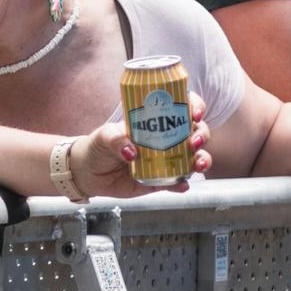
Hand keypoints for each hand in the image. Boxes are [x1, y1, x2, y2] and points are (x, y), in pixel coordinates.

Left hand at [74, 92, 212, 196]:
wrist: (89, 173)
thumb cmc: (98, 146)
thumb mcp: (103, 136)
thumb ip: (114, 138)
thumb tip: (130, 151)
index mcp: (155, 120)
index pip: (182, 107)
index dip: (195, 106)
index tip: (196, 113)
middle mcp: (166, 138)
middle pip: (196, 132)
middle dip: (202, 135)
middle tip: (194, 142)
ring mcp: (166, 160)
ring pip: (195, 157)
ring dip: (202, 159)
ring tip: (197, 165)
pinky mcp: (161, 180)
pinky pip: (178, 182)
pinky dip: (183, 183)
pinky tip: (182, 184)